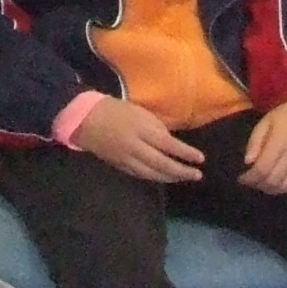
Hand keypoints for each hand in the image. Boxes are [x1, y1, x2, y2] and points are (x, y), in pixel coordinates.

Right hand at [75, 96, 205, 182]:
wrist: (85, 119)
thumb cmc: (115, 110)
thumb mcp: (139, 111)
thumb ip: (156, 127)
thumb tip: (172, 142)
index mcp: (141, 129)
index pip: (168, 144)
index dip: (185, 153)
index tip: (201, 158)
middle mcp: (135, 147)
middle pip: (162, 164)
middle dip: (181, 171)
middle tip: (197, 175)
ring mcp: (126, 159)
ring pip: (152, 174)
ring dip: (170, 177)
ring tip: (184, 177)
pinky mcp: (119, 166)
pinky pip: (140, 175)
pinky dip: (154, 177)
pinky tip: (163, 177)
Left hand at [239, 102, 286, 193]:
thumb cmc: (283, 117)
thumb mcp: (264, 123)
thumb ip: (255, 142)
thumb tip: (248, 163)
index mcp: (280, 142)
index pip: (262, 169)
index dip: (250, 178)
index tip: (242, 178)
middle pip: (273, 181)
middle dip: (259, 184)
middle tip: (252, 181)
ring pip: (286, 187)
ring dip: (272, 189)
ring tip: (264, 183)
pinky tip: (279, 183)